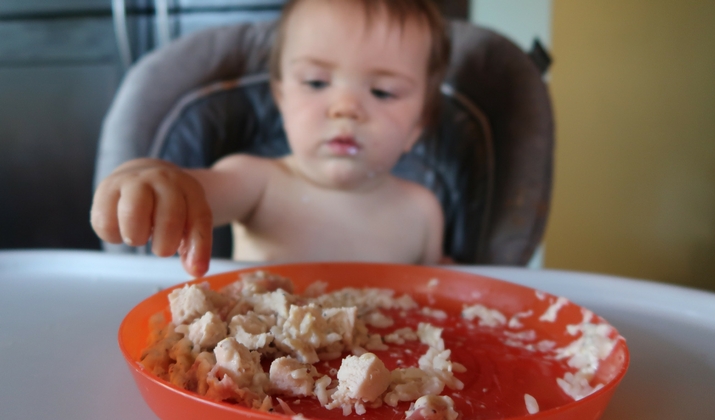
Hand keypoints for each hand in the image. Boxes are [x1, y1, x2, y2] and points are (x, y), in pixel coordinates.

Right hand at [90, 159, 212, 276]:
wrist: (142, 174)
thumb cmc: (168, 204)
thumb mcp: (188, 217)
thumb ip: (193, 245)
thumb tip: (195, 271)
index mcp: (188, 188)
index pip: (199, 218)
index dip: (200, 248)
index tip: (197, 271)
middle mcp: (162, 179)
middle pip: (169, 217)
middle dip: (165, 244)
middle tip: (162, 248)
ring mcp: (132, 181)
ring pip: (133, 215)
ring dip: (137, 237)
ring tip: (139, 236)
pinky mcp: (105, 188)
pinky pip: (105, 221)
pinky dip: (112, 235)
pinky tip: (121, 230)